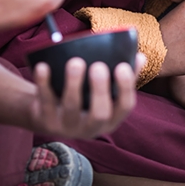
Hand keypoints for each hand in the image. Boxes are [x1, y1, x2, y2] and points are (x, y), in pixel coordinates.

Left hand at [28, 52, 144, 139]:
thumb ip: (123, 76)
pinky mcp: (45, 121)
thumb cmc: (83, 97)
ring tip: (76, 62)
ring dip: (73, 84)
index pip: (124, 107)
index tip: (123, 66)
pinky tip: (44, 67)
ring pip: (71, 107)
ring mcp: (67, 127)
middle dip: (100, 90)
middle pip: (99, 114)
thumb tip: (140, 57)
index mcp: (110, 119)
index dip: (126, 88)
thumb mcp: (104, 91)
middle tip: (98, 66)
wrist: (46, 114)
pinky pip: (45, 101)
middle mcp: (90, 128)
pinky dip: (44, 83)